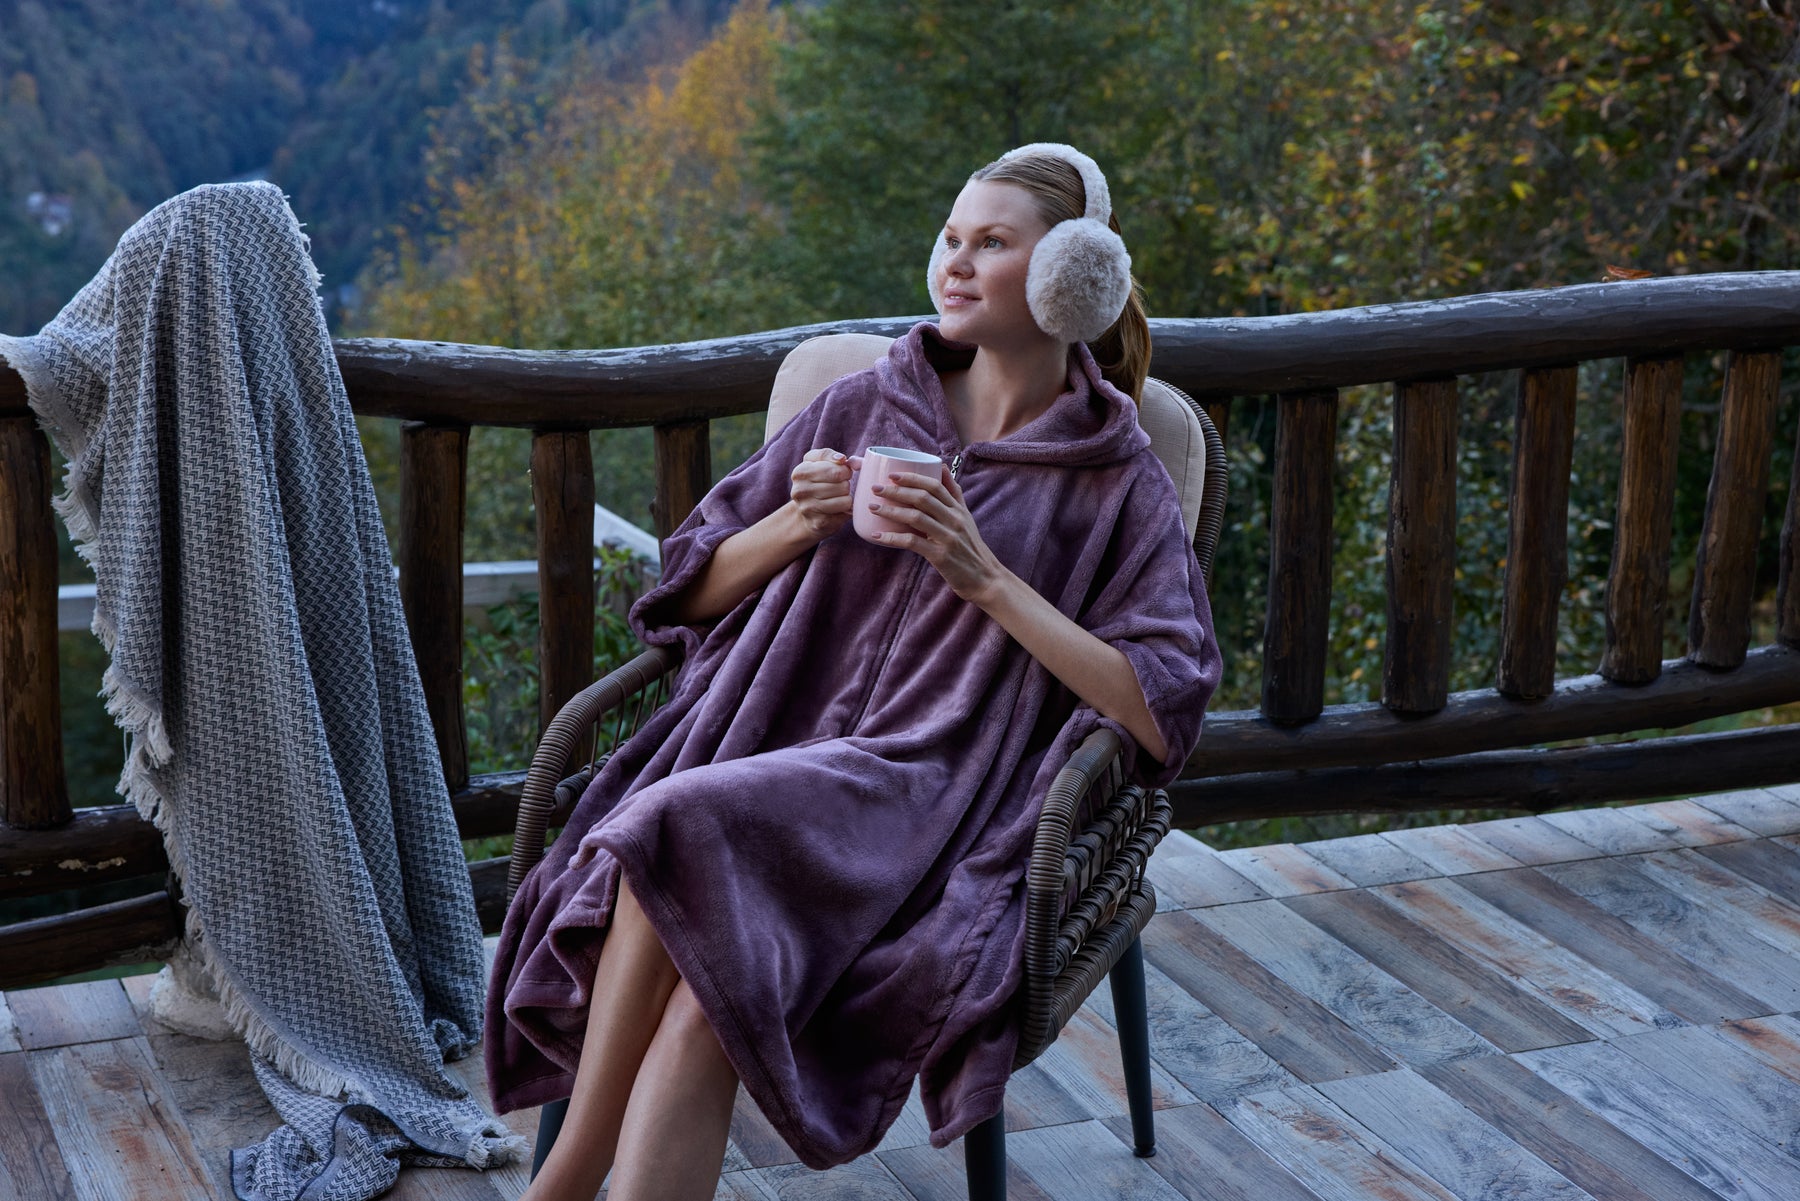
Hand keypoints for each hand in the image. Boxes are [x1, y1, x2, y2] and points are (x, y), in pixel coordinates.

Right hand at [789, 447, 857, 539]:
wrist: (805, 512)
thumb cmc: (815, 482)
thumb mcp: (816, 462)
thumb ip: (828, 454)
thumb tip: (842, 459)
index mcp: (800, 472)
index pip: (837, 470)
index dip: (846, 471)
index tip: (843, 473)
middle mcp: (801, 491)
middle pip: (843, 485)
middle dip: (846, 485)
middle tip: (840, 487)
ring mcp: (808, 508)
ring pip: (845, 501)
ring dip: (846, 498)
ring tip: (838, 497)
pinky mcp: (818, 523)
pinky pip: (844, 514)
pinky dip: (845, 511)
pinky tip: (836, 509)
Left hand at [867, 467, 1006, 602]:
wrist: (985, 578)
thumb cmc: (970, 547)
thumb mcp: (965, 517)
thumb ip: (953, 493)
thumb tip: (942, 466)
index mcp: (958, 509)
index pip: (935, 485)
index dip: (913, 478)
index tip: (893, 475)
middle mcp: (954, 520)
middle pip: (923, 498)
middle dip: (897, 491)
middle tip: (876, 488)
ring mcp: (948, 537)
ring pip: (915, 517)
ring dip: (891, 511)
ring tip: (873, 508)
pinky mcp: (940, 556)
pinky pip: (913, 542)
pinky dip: (893, 538)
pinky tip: (878, 536)